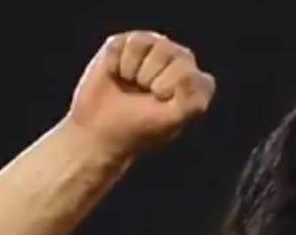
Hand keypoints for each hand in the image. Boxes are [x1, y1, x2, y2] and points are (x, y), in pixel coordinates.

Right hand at [67, 31, 214, 159]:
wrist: (98, 130)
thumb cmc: (137, 129)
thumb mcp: (170, 123)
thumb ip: (191, 103)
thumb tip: (189, 74)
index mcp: (194, 85)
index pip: (197, 78)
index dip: (175, 94)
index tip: (161, 108)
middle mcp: (178, 62)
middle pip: (176, 56)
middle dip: (154, 81)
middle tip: (143, 97)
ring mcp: (153, 49)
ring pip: (155, 44)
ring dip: (136, 71)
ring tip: (132, 84)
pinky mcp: (128, 42)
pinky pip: (131, 42)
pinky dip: (120, 62)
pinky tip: (118, 74)